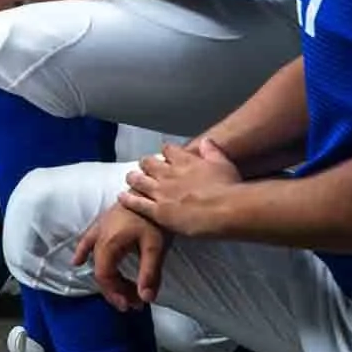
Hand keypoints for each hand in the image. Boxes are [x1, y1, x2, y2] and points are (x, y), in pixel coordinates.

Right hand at [74, 201, 169, 312]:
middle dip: (116, 290)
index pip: (105, 275)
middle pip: (101, 271)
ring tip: (122, 289)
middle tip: (134, 302)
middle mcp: (99, 238)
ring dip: (108, 278)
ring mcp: (99, 230)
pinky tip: (77, 261)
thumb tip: (146, 299)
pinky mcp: (102, 224)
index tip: (131, 306)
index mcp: (109, 244)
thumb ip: (150, 274)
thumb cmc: (152, 219)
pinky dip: (83, 252)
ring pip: (96, 260)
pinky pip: (87, 242)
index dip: (116, 293)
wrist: (149, 191)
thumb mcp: (156, 247)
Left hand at [120, 138, 244, 239]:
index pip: (168, 150)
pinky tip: (121, 196)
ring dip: (134, 178)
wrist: (226, 209)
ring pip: (138, 180)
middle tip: (145, 168)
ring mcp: (161, 192)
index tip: (165, 155)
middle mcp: (169, 173)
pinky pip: (137, 202)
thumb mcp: (223, 163)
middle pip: (148, 163)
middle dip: (146, 164)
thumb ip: (212, 151)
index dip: (165, 153)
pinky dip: (128, 199)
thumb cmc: (229, 187)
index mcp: (185, 160)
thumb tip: (206, 141)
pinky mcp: (158, 211)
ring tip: (131, 178)